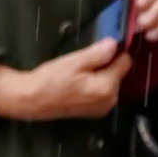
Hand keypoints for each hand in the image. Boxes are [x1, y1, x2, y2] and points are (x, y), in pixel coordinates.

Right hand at [0, 39, 131, 121]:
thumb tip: (114, 44)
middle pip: (118, 74)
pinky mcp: (94, 112)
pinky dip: (95, 86)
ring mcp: (103, 108)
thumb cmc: (50, 79)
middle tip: (83, 60)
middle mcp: (110, 100)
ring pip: (110, 83)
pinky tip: (78, 83)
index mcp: (107, 87)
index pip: (125, 63)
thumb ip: (97, 54)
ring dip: (100, 75)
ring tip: (79, 72)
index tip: (102, 46)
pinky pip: (103, 93)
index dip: (116, 52)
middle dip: (106, 65)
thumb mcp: (73, 62)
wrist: (32, 100)